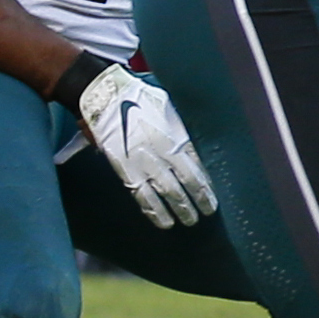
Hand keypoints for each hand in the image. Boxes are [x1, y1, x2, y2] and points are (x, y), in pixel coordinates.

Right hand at [76, 64, 217, 227]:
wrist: (105, 96)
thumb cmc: (139, 97)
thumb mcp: (168, 108)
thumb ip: (180, 128)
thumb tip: (192, 144)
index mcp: (175, 135)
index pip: (196, 166)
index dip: (205, 184)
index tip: (213, 195)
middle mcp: (162, 151)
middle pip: (186, 182)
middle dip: (198, 200)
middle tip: (207, 212)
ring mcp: (143, 163)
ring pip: (166, 192)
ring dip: (179, 209)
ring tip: (189, 221)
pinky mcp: (125, 170)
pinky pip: (142, 195)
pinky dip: (153, 211)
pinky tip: (163, 221)